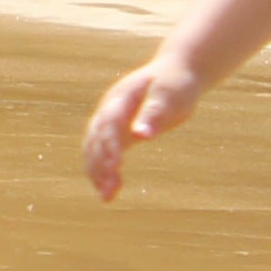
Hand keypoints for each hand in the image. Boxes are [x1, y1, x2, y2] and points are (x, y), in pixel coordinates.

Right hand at [85, 52, 203, 198]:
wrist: (175, 73)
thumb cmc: (176, 84)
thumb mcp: (171, 96)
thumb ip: (155, 114)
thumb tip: (142, 136)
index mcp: (120, 98)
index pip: (109, 124)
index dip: (110, 145)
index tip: (116, 166)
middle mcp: (109, 110)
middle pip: (95, 139)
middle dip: (99, 164)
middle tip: (108, 190)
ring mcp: (110, 121)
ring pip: (94, 148)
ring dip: (97, 172)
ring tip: (106, 197)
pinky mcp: (118, 132)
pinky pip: (105, 152)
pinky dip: (104, 171)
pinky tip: (111, 190)